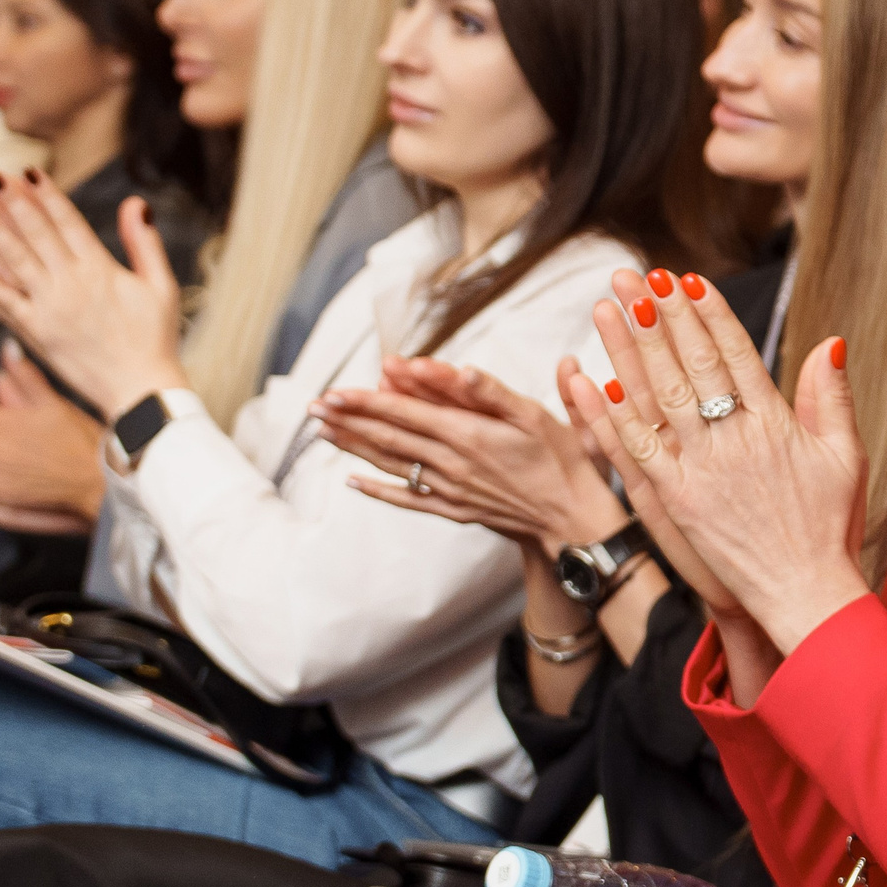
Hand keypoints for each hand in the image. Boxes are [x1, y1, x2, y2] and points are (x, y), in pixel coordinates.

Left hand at [0, 170, 184, 417]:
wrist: (141, 392)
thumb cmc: (156, 339)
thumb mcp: (161, 286)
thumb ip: (144, 242)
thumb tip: (137, 202)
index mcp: (100, 270)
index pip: (66, 222)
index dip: (44, 195)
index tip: (25, 172)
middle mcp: (70, 286)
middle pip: (33, 236)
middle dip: (8, 205)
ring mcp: (49, 311)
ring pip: (12, 265)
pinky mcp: (37, 336)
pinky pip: (5, 307)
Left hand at [313, 354, 630, 551]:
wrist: (571, 518)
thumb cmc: (561, 460)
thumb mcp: (536, 415)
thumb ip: (494, 391)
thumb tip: (462, 367)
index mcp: (468, 434)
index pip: (406, 413)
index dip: (368, 401)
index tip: (335, 391)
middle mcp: (451, 463)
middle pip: (391, 437)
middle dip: (350, 420)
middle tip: (315, 407)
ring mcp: (450, 489)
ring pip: (393, 464)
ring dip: (355, 448)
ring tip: (324, 432)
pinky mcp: (455, 508)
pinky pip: (408, 499)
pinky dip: (378, 490)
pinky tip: (353, 482)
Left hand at [586, 268, 870, 652]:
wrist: (805, 593)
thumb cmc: (830, 528)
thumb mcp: (846, 457)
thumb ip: (833, 397)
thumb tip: (831, 341)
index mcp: (775, 424)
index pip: (735, 353)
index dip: (708, 313)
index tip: (686, 280)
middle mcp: (734, 439)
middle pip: (692, 363)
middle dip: (662, 315)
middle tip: (637, 274)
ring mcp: (701, 469)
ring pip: (660, 395)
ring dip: (632, 347)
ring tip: (611, 304)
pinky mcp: (676, 502)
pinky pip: (636, 449)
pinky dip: (614, 414)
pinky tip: (593, 379)